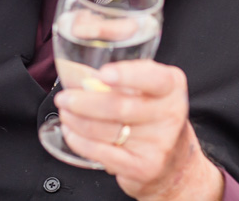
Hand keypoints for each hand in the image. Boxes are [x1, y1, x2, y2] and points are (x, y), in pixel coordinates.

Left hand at [55, 61, 222, 200]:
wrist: (174, 162)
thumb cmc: (152, 116)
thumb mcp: (146, 89)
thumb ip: (119, 77)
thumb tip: (74, 70)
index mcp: (171, 86)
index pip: (151, 78)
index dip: (126, 75)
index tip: (103, 74)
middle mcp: (170, 113)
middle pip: (119, 106)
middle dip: (83, 102)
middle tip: (64, 98)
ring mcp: (159, 143)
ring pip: (106, 130)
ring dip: (77, 121)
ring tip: (65, 112)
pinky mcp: (144, 167)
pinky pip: (103, 153)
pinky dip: (80, 142)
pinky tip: (71, 133)